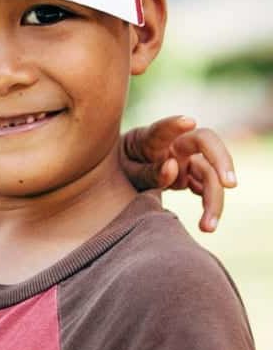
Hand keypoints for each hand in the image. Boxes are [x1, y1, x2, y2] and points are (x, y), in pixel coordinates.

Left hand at [121, 116, 236, 232]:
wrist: (118, 172)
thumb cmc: (120, 167)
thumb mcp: (126, 172)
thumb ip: (147, 172)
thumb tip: (173, 168)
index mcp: (152, 139)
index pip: (163, 129)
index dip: (174, 125)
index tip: (188, 122)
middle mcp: (175, 146)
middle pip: (207, 145)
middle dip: (221, 162)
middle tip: (230, 185)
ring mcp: (186, 160)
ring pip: (209, 173)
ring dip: (214, 200)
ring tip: (208, 228)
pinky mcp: (190, 176)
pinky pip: (205, 188)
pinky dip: (208, 204)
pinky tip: (206, 223)